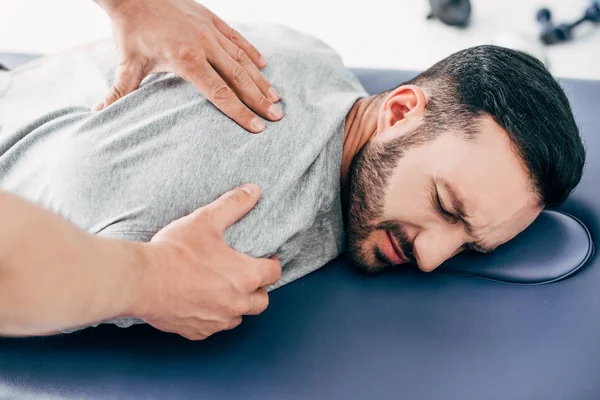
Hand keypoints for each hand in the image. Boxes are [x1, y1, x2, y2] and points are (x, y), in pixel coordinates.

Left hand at [94, 0, 283, 132]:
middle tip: (278, 116)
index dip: (239, 111)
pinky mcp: (212, 19)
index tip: (256, 127)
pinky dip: (251, 53)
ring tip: (276, 97)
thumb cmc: (131, 30)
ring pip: (242, 59)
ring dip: (260, 80)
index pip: (219, 92)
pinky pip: (237, 39)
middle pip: (238, 78)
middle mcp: (204, 45)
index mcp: (186, 59)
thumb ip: (119, 91)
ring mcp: (210, 31)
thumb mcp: (126, 63)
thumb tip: (98, 113)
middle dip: (259, 99)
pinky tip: (264, 66)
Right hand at [134, 184, 281, 339]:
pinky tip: (200, 303)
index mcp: (245, 276)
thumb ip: (234, 204)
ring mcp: (217, 321)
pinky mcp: (197, 332)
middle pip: (261, 301)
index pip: (274, 274)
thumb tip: (253, 191)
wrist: (141, 280)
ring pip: (238, 317)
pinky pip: (213, 328)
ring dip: (236, 305)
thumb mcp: (207, 220)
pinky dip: (212, 317)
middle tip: (246, 275)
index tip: (264, 258)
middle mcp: (236, 303)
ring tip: (224, 290)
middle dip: (258, 289)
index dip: (272, 263)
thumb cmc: (175, 252)